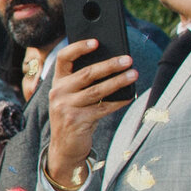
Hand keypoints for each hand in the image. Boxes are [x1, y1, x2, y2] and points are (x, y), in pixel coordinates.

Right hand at [40, 39, 138, 189]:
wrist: (64, 148)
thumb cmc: (73, 116)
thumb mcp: (71, 97)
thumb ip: (83, 83)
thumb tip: (113, 65)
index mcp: (57, 83)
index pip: (63, 58)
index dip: (79, 47)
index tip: (96, 42)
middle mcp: (58, 93)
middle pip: (87, 74)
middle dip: (110, 65)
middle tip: (127, 60)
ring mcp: (66, 108)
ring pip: (97, 90)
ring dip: (118, 81)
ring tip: (134, 74)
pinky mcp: (77, 121)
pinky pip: (103, 108)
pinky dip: (118, 101)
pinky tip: (129, 96)